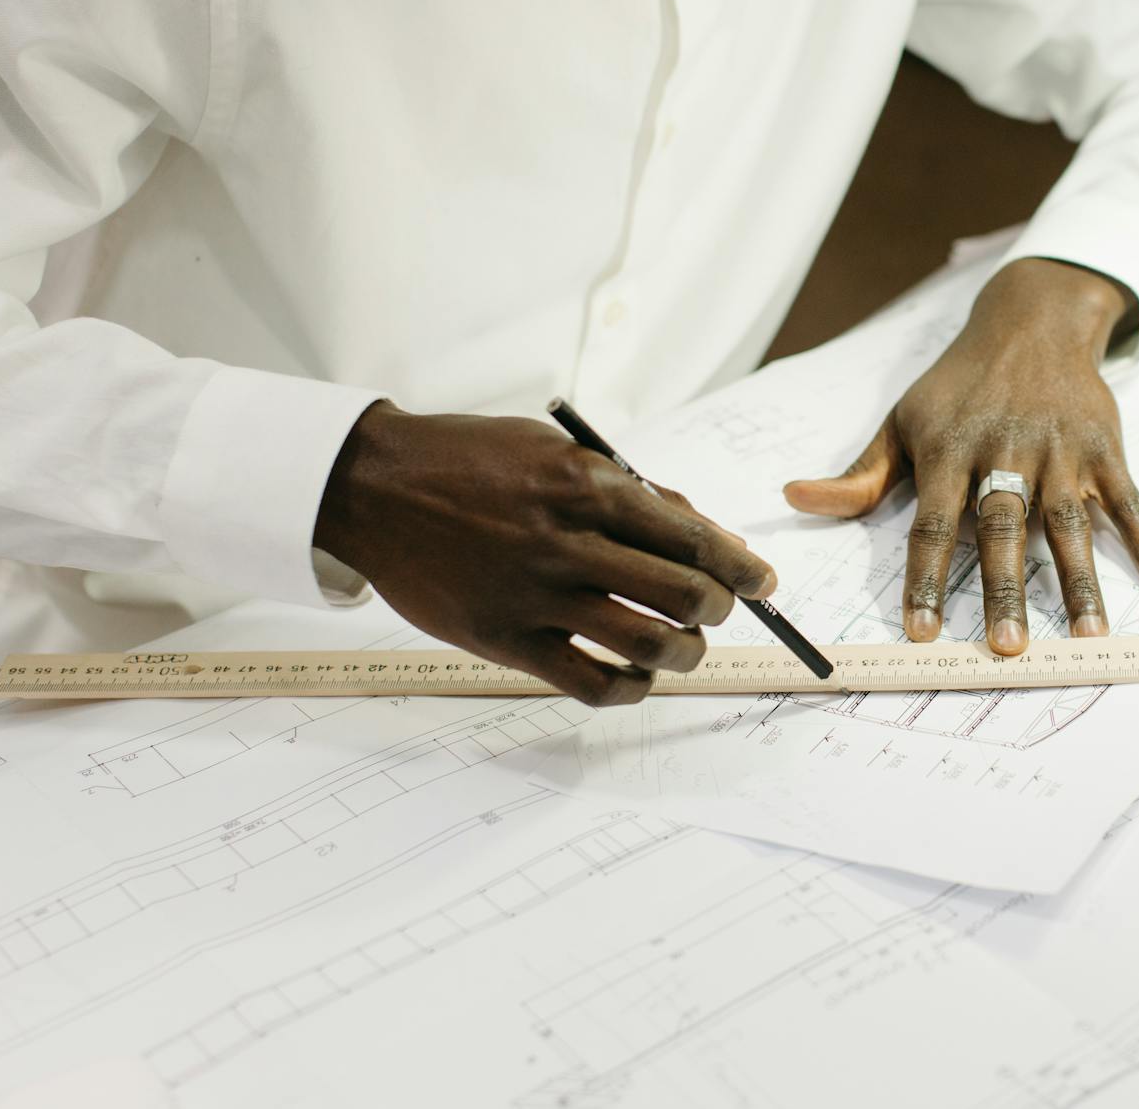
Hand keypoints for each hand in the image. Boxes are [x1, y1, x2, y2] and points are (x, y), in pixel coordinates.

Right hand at [314, 404, 777, 705]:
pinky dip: (629, 688)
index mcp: (587, 485)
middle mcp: (566, 541)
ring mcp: (534, 595)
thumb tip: (707, 535)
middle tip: (719, 610)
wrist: (375, 486)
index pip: (693, 537)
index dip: (741, 567)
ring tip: (685, 647)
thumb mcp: (556, 450)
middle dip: (720, 608)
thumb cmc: (473, 461)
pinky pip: (589, 683)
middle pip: (683, 593)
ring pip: (646, 644)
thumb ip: (631, 490)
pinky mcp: (503, 639)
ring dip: (684, 653)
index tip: (762, 582)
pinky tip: (635, 676)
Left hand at [784, 258, 1138, 656]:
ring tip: (1090, 636)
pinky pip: (1131, 501)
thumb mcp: (903, 420)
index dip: (925, 579)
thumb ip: (859, 474)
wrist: (1031, 321)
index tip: (922, 632)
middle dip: (1005, 589)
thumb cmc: (959, 386)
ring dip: (1081, 581)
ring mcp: (1060, 449)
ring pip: (1070, 523)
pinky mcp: (1104, 447)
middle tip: (1007, 646)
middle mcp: (1005, 451)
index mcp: (949, 451)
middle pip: (1003, 529)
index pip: (932, 524)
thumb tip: (796, 499)